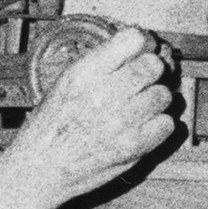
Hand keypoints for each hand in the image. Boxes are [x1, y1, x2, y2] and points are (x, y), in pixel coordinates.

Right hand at [0, 26, 177, 208]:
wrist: (40, 169)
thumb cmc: (50, 127)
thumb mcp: (65, 83)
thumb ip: (100, 64)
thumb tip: (137, 47)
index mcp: (84, 73)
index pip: (134, 39)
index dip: (144, 43)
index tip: (144, 49)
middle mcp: (104, 94)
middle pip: (154, 66)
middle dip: (153, 71)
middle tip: (145, 80)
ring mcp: (121, 122)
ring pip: (164, 95)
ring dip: (157, 99)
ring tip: (142, 106)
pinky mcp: (134, 147)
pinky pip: (167, 124)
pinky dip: (160, 124)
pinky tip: (145, 125)